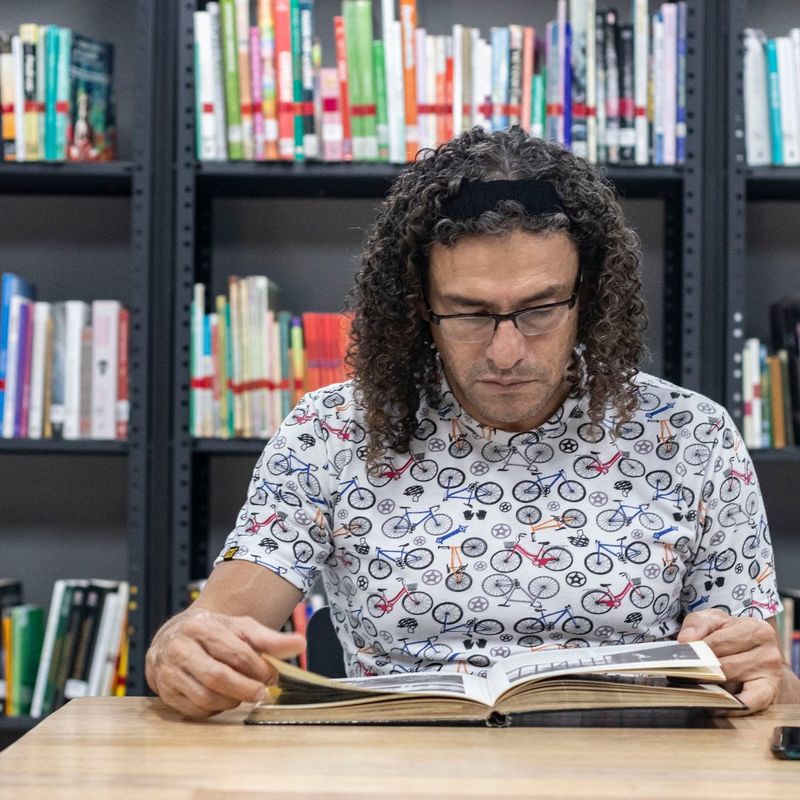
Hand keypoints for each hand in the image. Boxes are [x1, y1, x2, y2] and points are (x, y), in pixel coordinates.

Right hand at [146, 607, 305, 718]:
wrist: (176, 636)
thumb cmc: (213, 632)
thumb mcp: (241, 628)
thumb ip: (271, 638)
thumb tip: (300, 644)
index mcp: (201, 627)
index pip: (236, 653)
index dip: (259, 668)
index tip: (273, 675)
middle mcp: (180, 648)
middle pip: (218, 677)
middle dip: (245, 689)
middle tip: (262, 693)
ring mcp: (168, 672)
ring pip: (205, 697)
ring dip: (231, 701)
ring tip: (243, 694)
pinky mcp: (164, 692)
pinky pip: (194, 710)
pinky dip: (214, 709)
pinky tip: (224, 699)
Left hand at [677, 609, 782, 713]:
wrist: (756, 652)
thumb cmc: (732, 634)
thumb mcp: (715, 620)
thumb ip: (698, 624)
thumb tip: (686, 641)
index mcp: (756, 629)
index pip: (717, 642)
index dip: (695, 651)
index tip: (677, 658)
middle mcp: (768, 652)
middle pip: (724, 665)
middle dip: (699, 670)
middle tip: (678, 675)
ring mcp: (771, 676)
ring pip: (731, 682)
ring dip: (708, 686)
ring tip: (689, 687)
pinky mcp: (770, 695)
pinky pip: (749, 703)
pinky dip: (730, 706)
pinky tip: (713, 706)